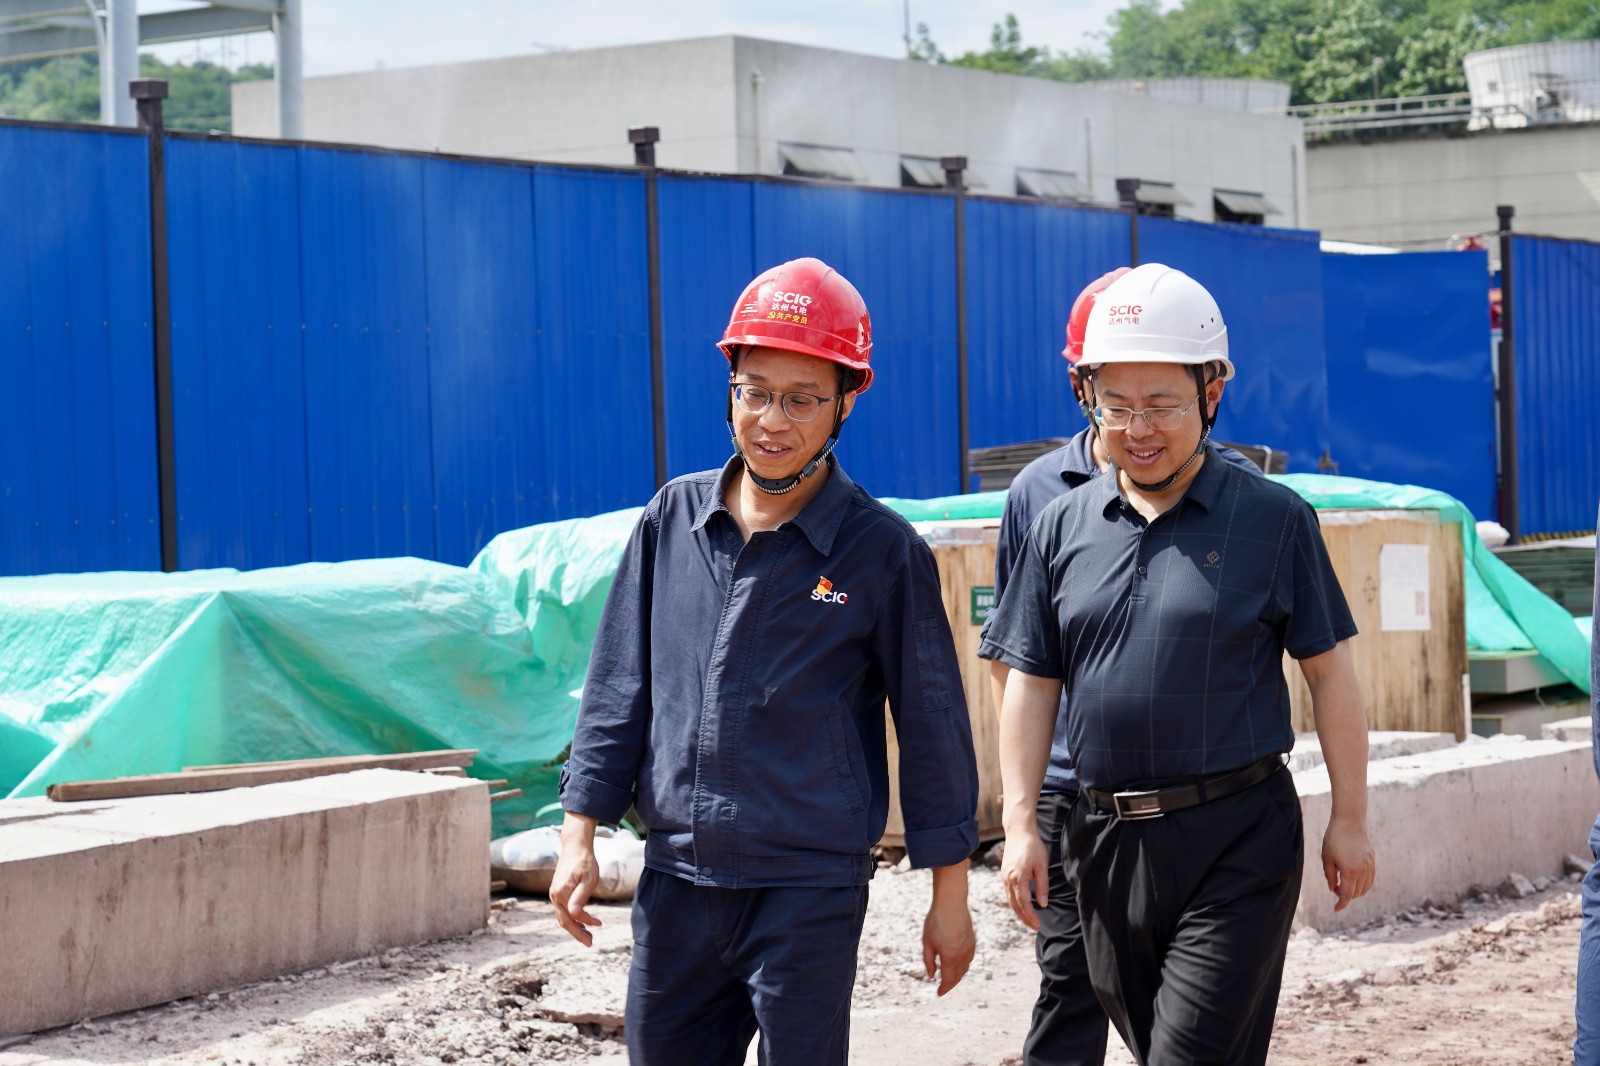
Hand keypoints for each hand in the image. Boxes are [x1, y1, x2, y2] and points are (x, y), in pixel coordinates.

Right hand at [549, 817, 602, 945]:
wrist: (575, 847)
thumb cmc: (585, 862)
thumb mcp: (588, 879)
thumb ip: (581, 897)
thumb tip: (575, 914)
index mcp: (561, 894)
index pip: (574, 916)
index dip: (586, 923)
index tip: (599, 926)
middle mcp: (555, 896)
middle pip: (564, 921)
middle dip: (577, 933)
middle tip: (590, 942)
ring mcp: (554, 894)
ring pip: (563, 917)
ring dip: (574, 927)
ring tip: (587, 934)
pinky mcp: (557, 892)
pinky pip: (563, 910)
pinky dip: (572, 918)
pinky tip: (582, 921)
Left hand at [922, 872, 975, 995]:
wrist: (951, 902)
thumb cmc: (936, 921)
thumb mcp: (927, 942)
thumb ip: (929, 961)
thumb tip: (931, 976)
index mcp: (950, 957)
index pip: (948, 980)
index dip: (943, 988)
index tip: (938, 994)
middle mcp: (962, 955)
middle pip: (958, 976)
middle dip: (950, 984)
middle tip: (942, 988)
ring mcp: (970, 949)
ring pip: (965, 968)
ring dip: (957, 975)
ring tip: (948, 977)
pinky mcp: (973, 942)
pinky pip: (968, 959)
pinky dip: (962, 966)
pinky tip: (956, 963)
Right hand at [999, 828, 1049, 930]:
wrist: (1018, 831)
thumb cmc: (1032, 846)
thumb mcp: (1042, 866)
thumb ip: (1042, 886)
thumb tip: (1043, 903)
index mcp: (1017, 877)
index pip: (1024, 903)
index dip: (1031, 916)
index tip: (1038, 925)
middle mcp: (1007, 879)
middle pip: (1015, 905)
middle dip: (1025, 918)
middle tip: (1035, 927)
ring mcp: (1004, 877)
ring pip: (1010, 901)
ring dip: (1019, 912)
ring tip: (1030, 921)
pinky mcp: (1004, 874)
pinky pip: (1008, 894)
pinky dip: (1015, 903)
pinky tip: (1023, 906)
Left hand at [1322, 814, 1375, 912]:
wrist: (1349, 822)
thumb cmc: (1334, 839)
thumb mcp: (1327, 858)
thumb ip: (1330, 876)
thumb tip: (1334, 889)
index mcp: (1350, 872)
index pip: (1347, 895)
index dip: (1341, 904)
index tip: (1336, 909)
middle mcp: (1362, 871)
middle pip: (1356, 893)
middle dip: (1345, 896)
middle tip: (1335, 888)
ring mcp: (1369, 866)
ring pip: (1365, 888)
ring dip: (1355, 891)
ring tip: (1343, 884)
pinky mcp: (1372, 861)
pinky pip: (1370, 879)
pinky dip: (1363, 884)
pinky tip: (1354, 881)